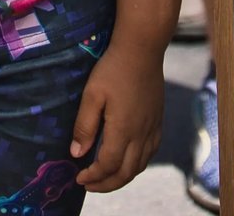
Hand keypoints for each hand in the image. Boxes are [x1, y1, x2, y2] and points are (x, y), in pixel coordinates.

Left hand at [71, 38, 164, 191]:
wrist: (142, 49)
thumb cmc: (113, 68)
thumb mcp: (92, 94)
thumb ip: (85, 126)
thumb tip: (76, 154)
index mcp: (123, 130)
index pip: (108, 166)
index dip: (93, 176)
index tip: (78, 178)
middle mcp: (141, 134)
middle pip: (126, 173)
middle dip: (106, 184)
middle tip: (89, 185)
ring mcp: (152, 129)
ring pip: (139, 166)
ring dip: (121, 177)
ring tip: (105, 178)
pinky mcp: (158, 121)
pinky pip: (150, 153)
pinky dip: (137, 165)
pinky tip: (127, 160)